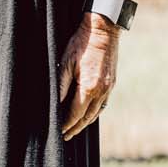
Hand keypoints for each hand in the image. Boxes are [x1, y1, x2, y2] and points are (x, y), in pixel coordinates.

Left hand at [58, 15, 117, 140]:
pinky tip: (87, 114)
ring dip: (85, 123)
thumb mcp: (65, 63)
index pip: (75, 114)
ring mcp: (109, 88)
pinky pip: (103, 104)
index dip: (66, 124)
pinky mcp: (112, 83)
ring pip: (96, 113)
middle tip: (65, 137)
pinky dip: (94, 113)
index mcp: (89, 88)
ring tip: (74, 129)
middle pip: (87, 117)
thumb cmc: (81, 44)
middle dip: (75, 128)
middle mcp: (102, 91)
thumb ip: (61, 86)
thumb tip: (55, 104)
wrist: (104, 29)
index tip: (58, 131)